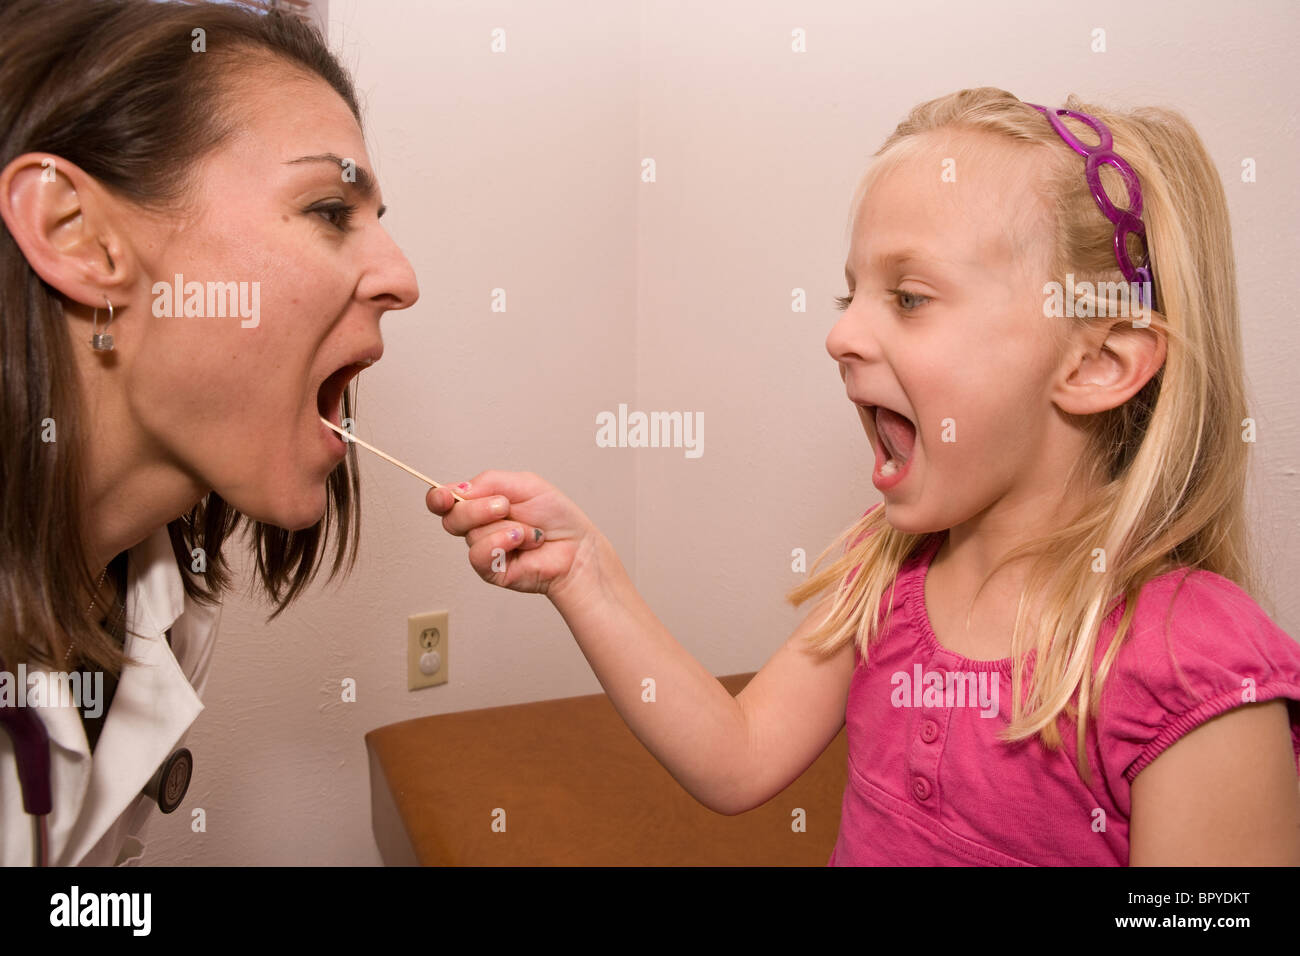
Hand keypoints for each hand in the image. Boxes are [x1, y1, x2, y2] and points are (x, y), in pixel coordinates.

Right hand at [425, 471, 599, 598]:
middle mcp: (479, 526)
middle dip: (478, 509)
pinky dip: (502, 543)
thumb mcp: (524, 484)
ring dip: (505, 527)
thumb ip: (488, 482)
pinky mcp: (490, 570)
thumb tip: (458, 489)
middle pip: (451, 517)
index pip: (445, 500)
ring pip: (470, 534)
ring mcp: (484, 549)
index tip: (445, 496)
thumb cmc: (556, 517)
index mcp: (482, 502)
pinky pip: (479, 554)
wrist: (576, 546)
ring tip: (528, 531)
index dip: (438, 497)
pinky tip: (522, 541)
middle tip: (505, 506)